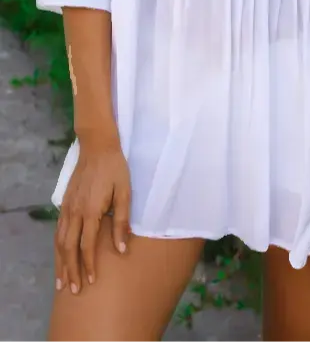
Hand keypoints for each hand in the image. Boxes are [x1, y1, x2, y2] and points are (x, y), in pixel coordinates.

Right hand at [55, 133, 130, 294]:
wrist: (98, 146)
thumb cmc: (115, 169)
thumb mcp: (124, 192)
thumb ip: (122, 221)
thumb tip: (122, 248)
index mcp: (91, 211)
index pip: (86, 246)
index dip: (88, 265)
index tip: (92, 282)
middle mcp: (75, 211)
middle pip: (69, 248)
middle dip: (70, 271)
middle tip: (72, 291)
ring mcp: (67, 207)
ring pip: (59, 241)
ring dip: (60, 262)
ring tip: (61, 281)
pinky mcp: (64, 202)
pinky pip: (58, 229)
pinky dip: (57, 246)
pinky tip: (60, 255)